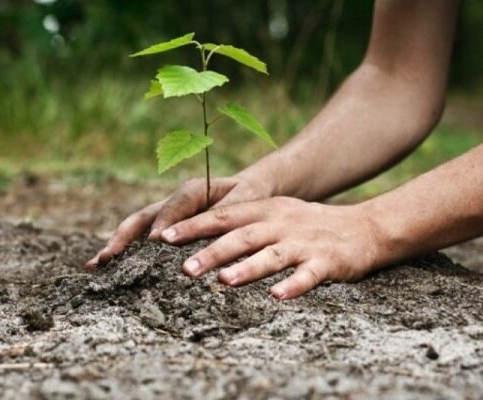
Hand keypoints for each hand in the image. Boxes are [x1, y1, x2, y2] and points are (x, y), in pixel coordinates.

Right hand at [85, 174, 273, 267]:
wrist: (248, 191)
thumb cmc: (249, 196)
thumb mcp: (245, 201)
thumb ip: (226, 213)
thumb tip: (205, 233)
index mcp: (193, 191)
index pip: (174, 207)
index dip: (164, 223)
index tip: (155, 243)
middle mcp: (173, 203)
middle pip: (142, 218)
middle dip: (123, 237)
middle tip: (107, 258)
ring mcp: (165, 217)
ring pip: (136, 229)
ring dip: (116, 246)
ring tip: (95, 265)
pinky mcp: (165, 229)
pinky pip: (142, 240)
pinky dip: (125, 253)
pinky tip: (108, 269)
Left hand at [159, 197, 383, 298]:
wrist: (364, 227)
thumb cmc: (308, 224)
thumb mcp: (275, 214)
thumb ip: (242, 222)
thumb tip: (198, 236)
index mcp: (265, 210)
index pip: (223, 216)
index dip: (193, 226)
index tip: (164, 237)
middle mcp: (281, 223)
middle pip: (242, 236)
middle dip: (212, 252)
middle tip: (184, 268)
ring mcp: (304, 242)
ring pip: (272, 255)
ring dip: (247, 268)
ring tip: (224, 282)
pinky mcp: (327, 262)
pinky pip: (308, 275)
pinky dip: (293, 285)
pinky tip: (277, 297)